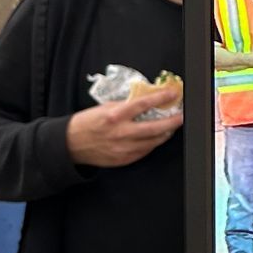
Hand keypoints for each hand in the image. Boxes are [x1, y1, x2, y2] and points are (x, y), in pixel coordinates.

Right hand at [66, 85, 182, 167]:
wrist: (71, 144)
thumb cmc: (87, 123)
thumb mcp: (105, 108)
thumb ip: (125, 105)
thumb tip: (146, 100)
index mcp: (115, 116)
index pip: (143, 104)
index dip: (160, 98)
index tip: (172, 93)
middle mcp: (121, 133)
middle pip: (155, 127)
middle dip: (173, 121)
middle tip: (182, 116)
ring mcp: (124, 148)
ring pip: (154, 141)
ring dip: (165, 133)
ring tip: (171, 126)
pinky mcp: (124, 159)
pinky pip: (145, 151)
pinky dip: (153, 143)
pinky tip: (156, 137)